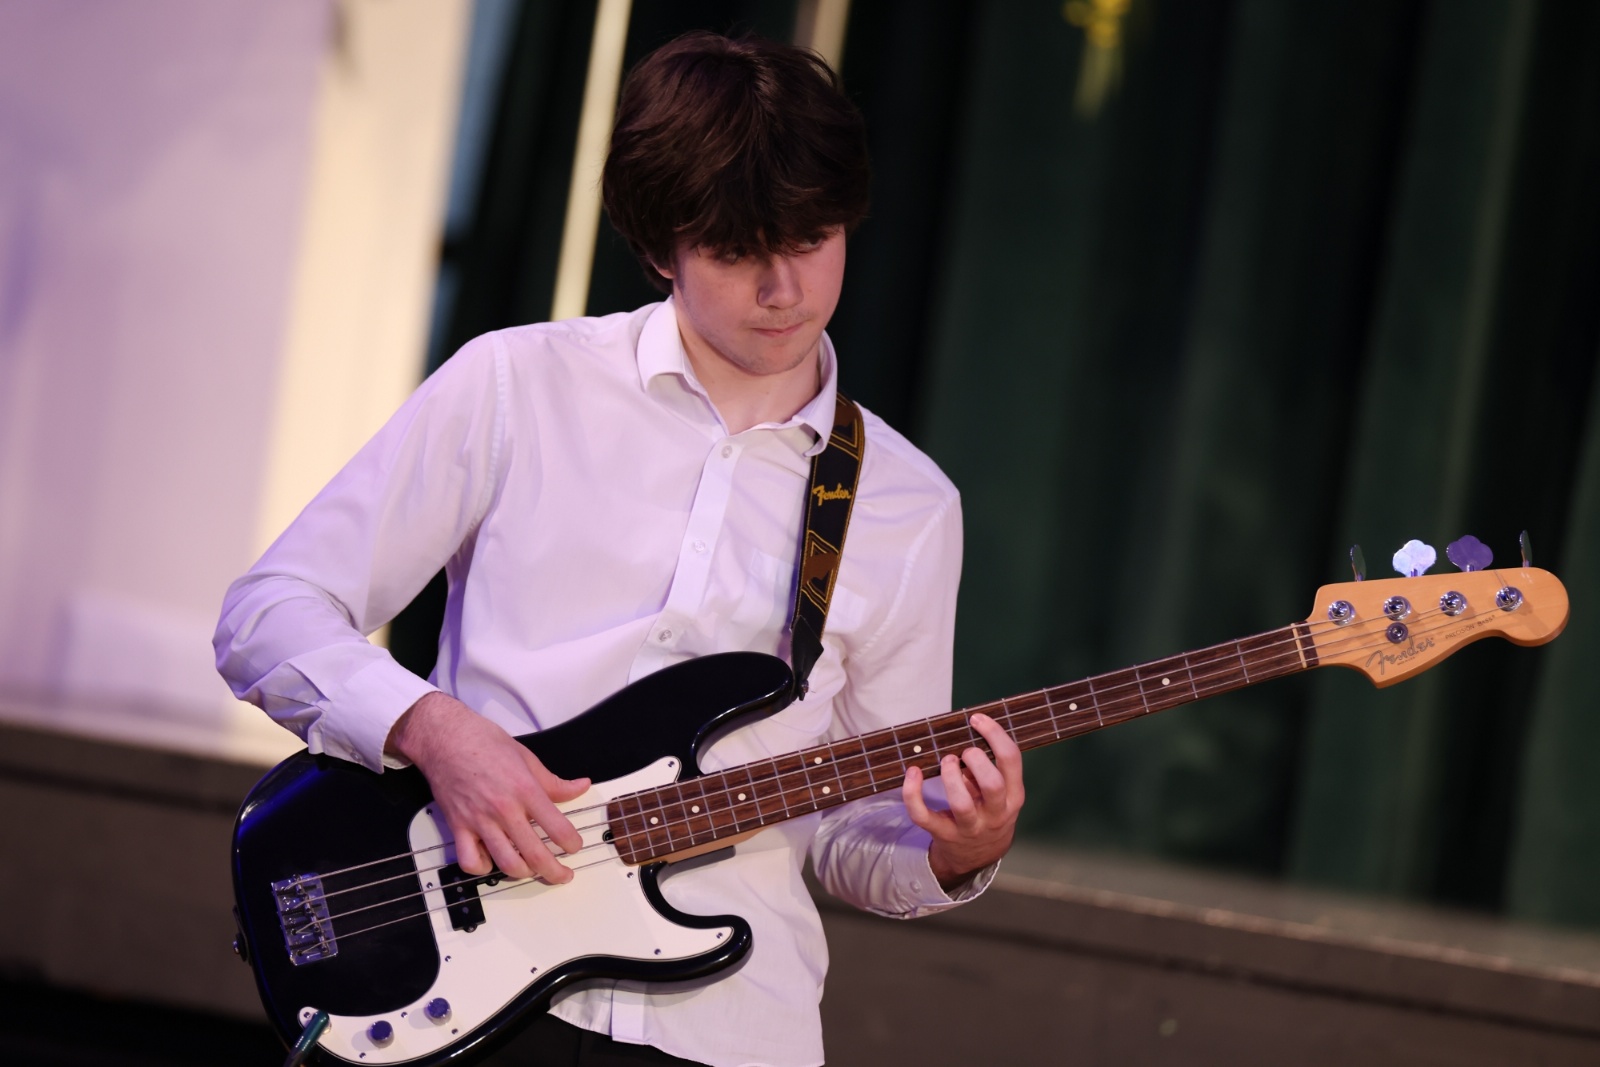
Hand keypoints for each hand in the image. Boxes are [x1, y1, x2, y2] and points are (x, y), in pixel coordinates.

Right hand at [385, 692, 589, 882]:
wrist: (445, 738)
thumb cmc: (485, 742)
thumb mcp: (527, 757)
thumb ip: (554, 782)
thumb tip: (581, 787)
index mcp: (525, 789)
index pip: (557, 827)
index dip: (571, 843)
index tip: (574, 847)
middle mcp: (504, 809)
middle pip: (534, 854)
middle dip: (554, 871)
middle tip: (563, 875)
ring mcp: (479, 820)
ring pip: (505, 863)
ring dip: (524, 873)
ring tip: (532, 870)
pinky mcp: (458, 826)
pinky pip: (469, 861)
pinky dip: (482, 868)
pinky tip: (492, 861)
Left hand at [902, 712, 1024, 889]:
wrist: (979, 856)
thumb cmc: (988, 810)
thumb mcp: (1000, 792)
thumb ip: (988, 767)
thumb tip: (965, 733)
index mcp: (1013, 796)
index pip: (1011, 760)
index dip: (995, 735)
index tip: (977, 719)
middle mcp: (995, 813)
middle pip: (992, 785)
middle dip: (977, 761)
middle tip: (965, 752)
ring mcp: (970, 827)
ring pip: (961, 804)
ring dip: (950, 777)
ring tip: (946, 761)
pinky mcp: (944, 834)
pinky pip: (923, 816)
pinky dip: (913, 793)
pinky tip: (912, 773)